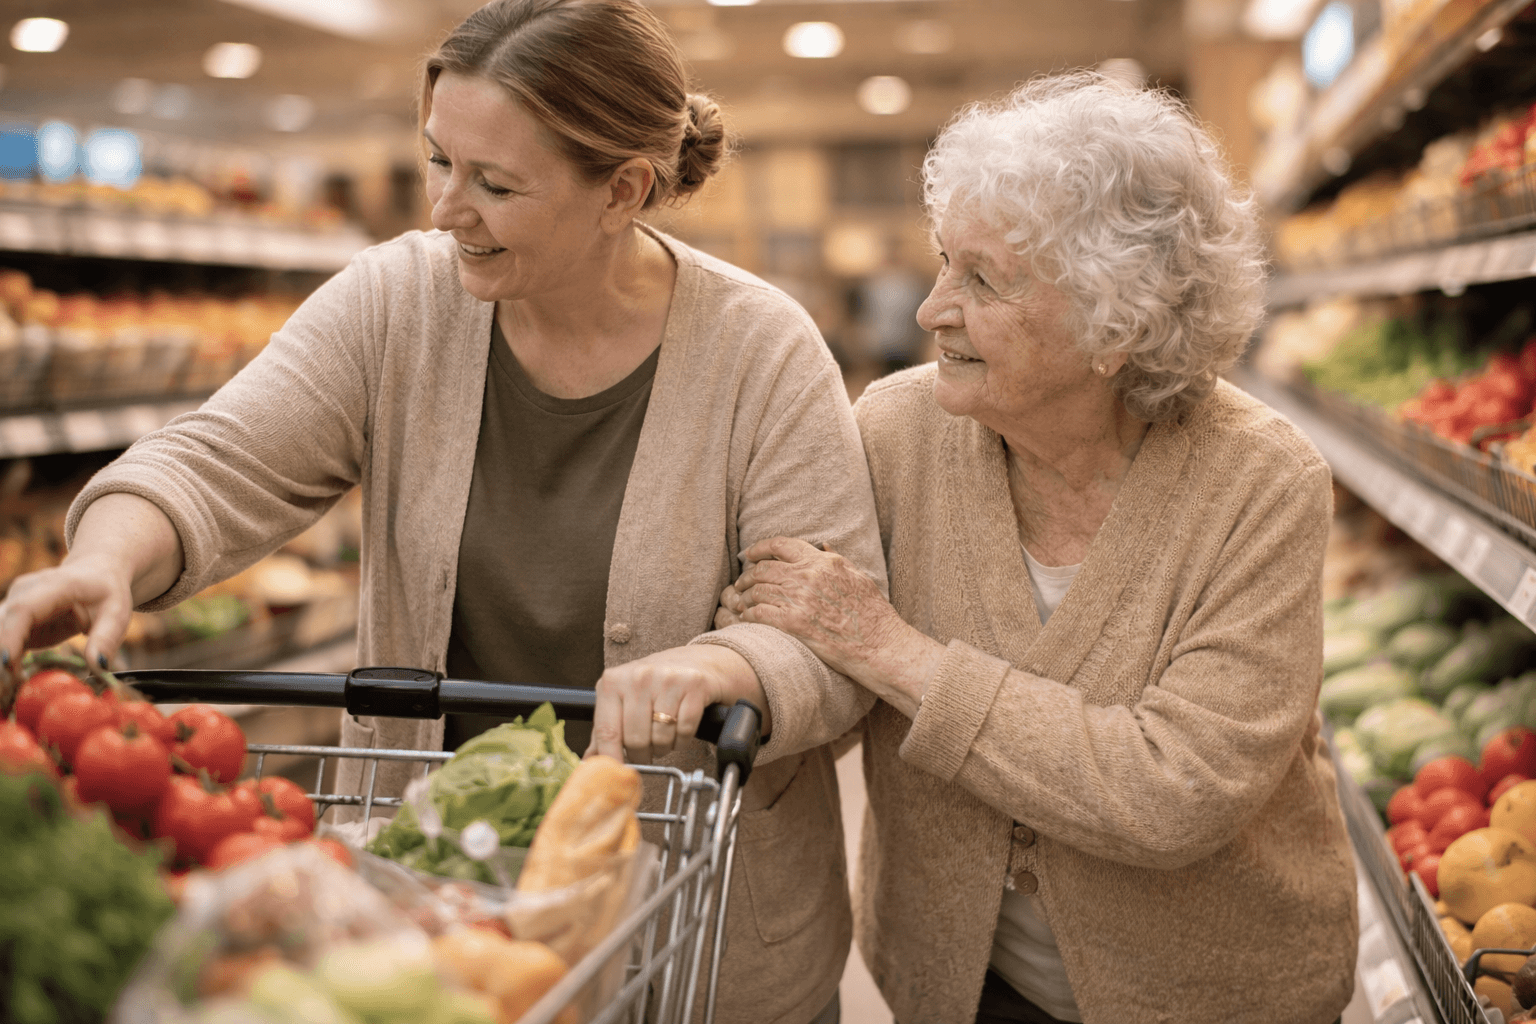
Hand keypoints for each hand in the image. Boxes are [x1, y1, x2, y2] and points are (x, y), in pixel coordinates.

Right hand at [0, 552, 134, 682]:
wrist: (96, 574)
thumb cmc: (107, 592)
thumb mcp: (117, 613)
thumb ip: (107, 638)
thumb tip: (99, 666)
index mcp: (54, 585)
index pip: (23, 610)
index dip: (9, 636)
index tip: (5, 663)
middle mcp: (25, 592)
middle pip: (2, 625)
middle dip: (1, 660)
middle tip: (8, 694)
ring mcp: (14, 605)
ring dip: (0, 665)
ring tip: (8, 695)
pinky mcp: (12, 621)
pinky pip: (2, 643)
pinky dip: (4, 665)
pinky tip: (10, 689)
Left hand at [588, 644, 769, 763]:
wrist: (696, 662)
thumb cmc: (655, 684)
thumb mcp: (624, 699)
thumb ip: (606, 729)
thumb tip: (589, 762)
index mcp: (613, 681)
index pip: (606, 731)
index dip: (611, 759)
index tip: (617, 775)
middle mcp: (638, 676)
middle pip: (635, 740)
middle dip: (642, 754)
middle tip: (647, 750)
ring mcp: (667, 679)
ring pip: (660, 737)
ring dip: (664, 747)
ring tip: (664, 736)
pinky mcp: (694, 685)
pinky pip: (685, 730)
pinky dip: (683, 739)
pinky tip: (680, 729)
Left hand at [724, 537, 943, 714]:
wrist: (879, 644)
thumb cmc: (873, 614)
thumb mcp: (858, 577)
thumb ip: (837, 560)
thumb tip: (822, 547)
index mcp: (822, 562)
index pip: (781, 545)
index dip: (759, 548)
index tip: (750, 554)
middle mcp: (808, 576)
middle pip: (763, 568)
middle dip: (747, 575)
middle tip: (740, 584)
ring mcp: (800, 599)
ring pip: (758, 591)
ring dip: (746, 597)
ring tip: (743, 603)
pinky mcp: (794, 624)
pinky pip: (760, 614)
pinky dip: (749, 615)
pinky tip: (747, 618)